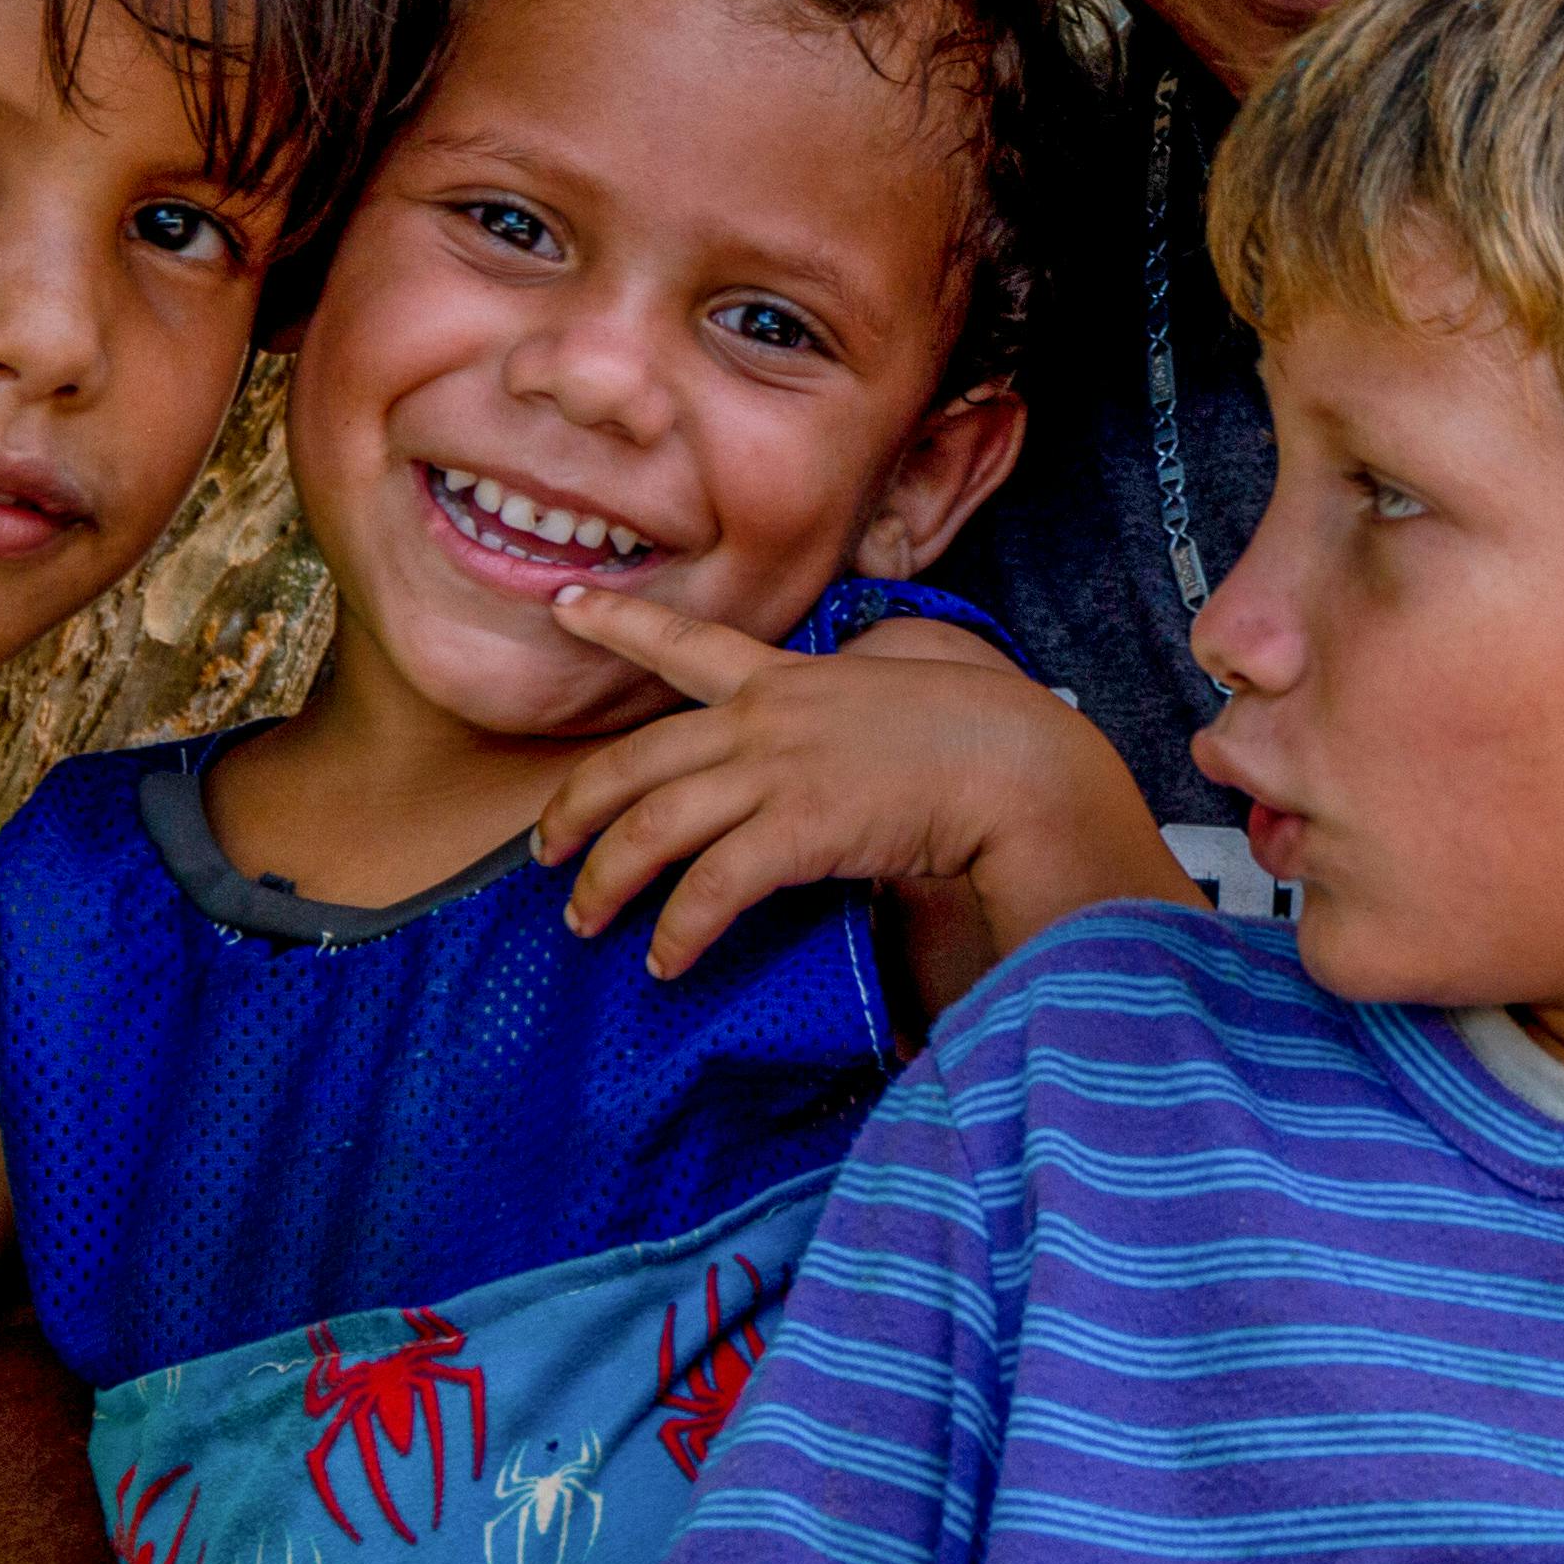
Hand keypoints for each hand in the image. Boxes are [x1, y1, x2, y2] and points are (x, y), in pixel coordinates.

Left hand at [533, 586, 1181, 980]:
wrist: (1020, 764)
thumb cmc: (982, 736)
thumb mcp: (898, 698)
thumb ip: (845, 719)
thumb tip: (829, 759)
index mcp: (789, 679)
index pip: (686, 643)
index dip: (618, 624)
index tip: (564, 602)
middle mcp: (766, 718)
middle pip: (636, 759)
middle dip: (575, 807)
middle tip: (543, 848)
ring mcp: (778, 771)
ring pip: (654, 826)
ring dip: (608, 881)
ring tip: (584, 922)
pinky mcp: (799, 829)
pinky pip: (711, 888)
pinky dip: (680, 929)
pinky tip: (666, 960)